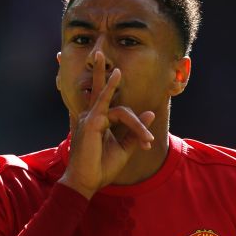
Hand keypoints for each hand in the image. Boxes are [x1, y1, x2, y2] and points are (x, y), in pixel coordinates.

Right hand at [58, 51, 154, 198]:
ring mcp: (89, 118)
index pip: (114, 108)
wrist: (86, 182)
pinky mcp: (92, 122)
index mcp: (96, 123)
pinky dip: (111, 89)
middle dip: (98, 72)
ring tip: (118, 68)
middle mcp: (90, 117)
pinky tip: (115, 76)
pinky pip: (107, 104)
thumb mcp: (123, 149)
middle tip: (98, 53)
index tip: (147, 142)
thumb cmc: (101, 167)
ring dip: (117, 89)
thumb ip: (135, 131)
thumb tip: (149, 111)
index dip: (136, 122)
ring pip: (115, 104)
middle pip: (96, 90)